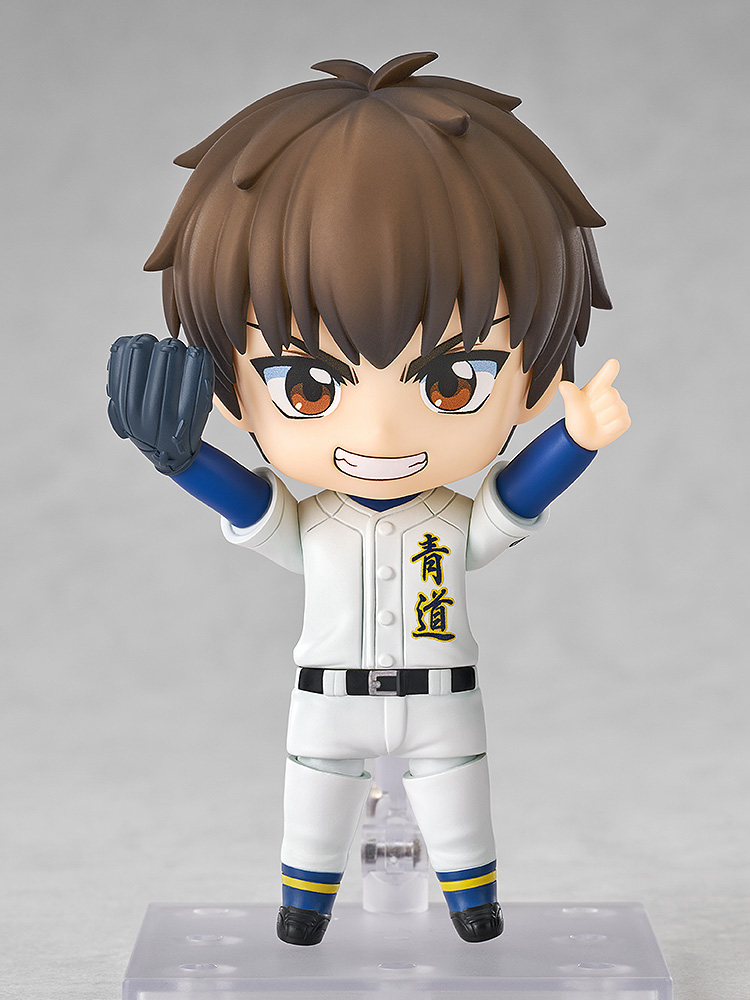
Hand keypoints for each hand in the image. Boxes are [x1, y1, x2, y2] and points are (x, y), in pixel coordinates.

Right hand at [107, 335, 213, 474]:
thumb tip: (122, 346)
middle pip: (154, 351)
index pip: (128, 352)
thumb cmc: (147, 425)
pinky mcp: (193, 412)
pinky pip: (198, 372)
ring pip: (174, 355)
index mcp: (125, 404)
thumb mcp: (123, 410)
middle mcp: (143, 408)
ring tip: (182, 354)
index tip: (148, 347)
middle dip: (163, 346)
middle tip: (169, 350)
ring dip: (180, 349)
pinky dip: (199, 359)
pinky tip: (198, 355)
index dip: (140, 343)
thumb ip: (119, 382)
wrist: (171, 456)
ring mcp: (168, 410)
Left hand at [558, 358, 630, 451]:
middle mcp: (611, 395)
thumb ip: (570, 394)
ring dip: (602, 419)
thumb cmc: (579, 416)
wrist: (582, 437)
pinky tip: (604, 427)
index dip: (609, 370)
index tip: (612, 363)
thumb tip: (563, 385)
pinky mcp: (624, 421)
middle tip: (592, 412)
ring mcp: (620, 408)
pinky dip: (609, 428)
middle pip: (610, 395)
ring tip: (597, 420)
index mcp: (598, 388)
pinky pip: (619, 422)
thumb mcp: (572, 405)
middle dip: (597, 407)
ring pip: (614, 410)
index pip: (605, 376)